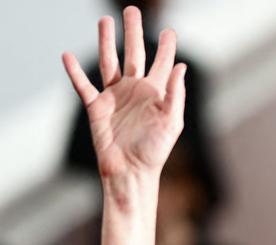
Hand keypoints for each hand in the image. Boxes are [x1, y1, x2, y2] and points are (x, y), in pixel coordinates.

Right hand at [62, 6, 185, 178]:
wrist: (131, 172)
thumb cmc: (155, 151)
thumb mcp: (171, 123)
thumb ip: (175, 94)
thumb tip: (181, 67)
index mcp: (156, 94)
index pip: (162, 64)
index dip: (166, 47)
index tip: (169, 31)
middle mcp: (135, 91)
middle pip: (133, 54)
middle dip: (133, 32)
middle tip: (130, 10)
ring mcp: (115, 97)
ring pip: (109, 62)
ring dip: (106, 42)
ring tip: (104, 22)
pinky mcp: (97, 108)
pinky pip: (83, 86)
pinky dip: (75, 72)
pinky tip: (68, 56)